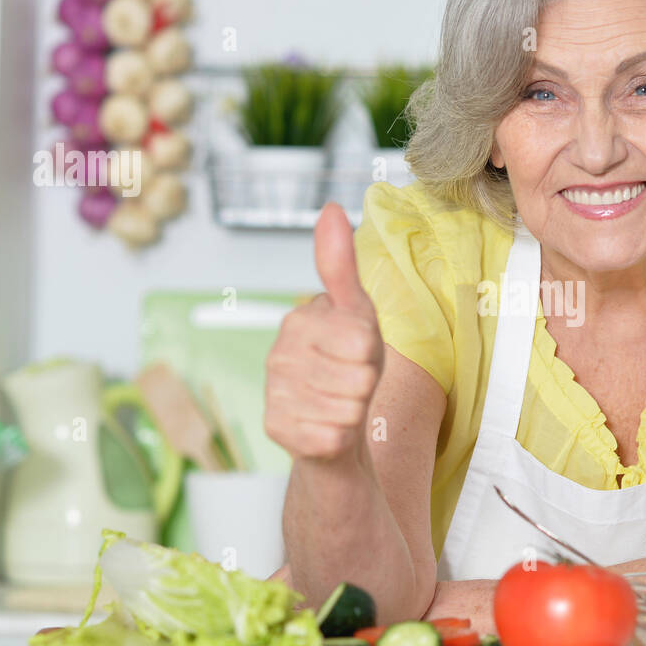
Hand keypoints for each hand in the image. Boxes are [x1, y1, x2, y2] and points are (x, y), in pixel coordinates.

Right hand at [264, 203, 384, 462]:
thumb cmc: (349, 362)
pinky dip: (340, 437)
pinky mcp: (276, 430)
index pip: (361, 339)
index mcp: (298, 320)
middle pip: (358, 376)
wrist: (335, 421)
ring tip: (340, 403)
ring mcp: (274, 394)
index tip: (358, 353)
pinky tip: (326, 427)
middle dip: (365, 384)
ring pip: (347, 408)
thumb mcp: (356, 312)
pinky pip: (332, 436)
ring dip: (353, 411)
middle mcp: (278, 355)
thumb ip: (341, 265)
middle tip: (350, 382)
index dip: (371, 351)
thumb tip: (330, 208)